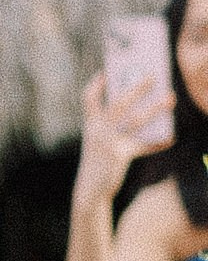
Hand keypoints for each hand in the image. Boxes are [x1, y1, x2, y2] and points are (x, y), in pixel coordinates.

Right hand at [75, 67, 171, 209]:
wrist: (90, 189)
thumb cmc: (98, 162)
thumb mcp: (98, 141)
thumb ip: (113, 126)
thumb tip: (143, 111)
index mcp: (90, 124)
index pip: (89, 97)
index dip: (97, 83)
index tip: (107, 71)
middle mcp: (97, 130)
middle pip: (119, 102)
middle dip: (137, 87)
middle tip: (153, 76)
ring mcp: (109, 142)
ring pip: (136, 119)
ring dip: (155, 108)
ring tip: (170, 98)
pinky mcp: (120, 155)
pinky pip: (145, 145)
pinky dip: (159, 142)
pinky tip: (171, 138)